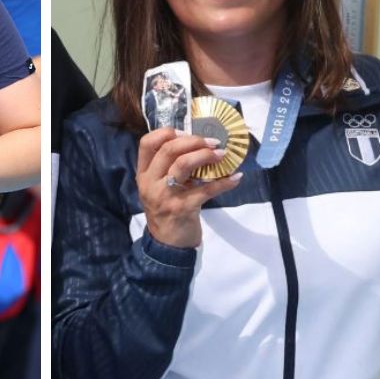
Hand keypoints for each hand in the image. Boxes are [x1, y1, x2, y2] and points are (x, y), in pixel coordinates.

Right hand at [136, 127, 243, 248]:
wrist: (168, 246)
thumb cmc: (167, 211)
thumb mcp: (158, 188)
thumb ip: (168, 168)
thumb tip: (197, 144)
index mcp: (144, 174)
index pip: (147, 143)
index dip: (166, 133)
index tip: (185, 132)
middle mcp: (150, 183)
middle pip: (168, 150)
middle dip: (194, 141)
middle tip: (213, 142)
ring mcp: (165, 196)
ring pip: (183, 164)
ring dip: (206, 155)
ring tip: (222, 154)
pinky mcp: (183, 208)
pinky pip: (206, 190)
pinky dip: (224, 182)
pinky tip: (236, 178)